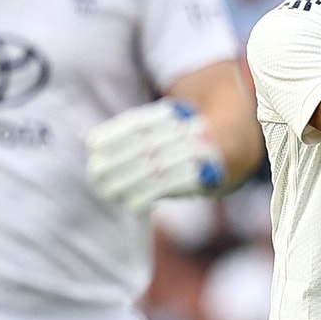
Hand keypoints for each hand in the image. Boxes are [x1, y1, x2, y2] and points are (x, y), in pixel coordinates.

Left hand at [86, 99, 225, 214]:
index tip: (91, 143)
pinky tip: (130, 204)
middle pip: (148, 145)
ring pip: (160, 168)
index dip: (115, 132)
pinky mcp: (206, 177)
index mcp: (175, 115)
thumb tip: (87, 139)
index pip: (141, 121)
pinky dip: (150, 197)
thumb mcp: (162, 126)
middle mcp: (188, 131)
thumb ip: (130, 133)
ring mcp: (199, 153)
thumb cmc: (181, 140)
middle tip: (95, 170)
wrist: (232, 147)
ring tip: (107, 189)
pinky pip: (174, 188)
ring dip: (129, 180)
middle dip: (118, 159)